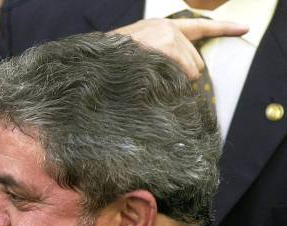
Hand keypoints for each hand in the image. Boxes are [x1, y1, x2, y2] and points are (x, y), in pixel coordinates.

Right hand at [111, 18, 248, 79]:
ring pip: (192, 70)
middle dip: (185, 76)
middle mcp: (168, 29)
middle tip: (161, 81)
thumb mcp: (137, 54)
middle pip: (196, 60)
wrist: (96, 61)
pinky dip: (174, 82)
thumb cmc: (114, 64)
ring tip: (152, 81)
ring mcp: (167, 37)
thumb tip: (180, 76)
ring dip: (177, 82)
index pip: (200, 27)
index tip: (245, 28)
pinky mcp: (165, 47)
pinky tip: (156, 81)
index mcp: (162, 28)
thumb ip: (159, 57)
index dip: (225, 28)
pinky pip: (183, 72)